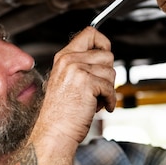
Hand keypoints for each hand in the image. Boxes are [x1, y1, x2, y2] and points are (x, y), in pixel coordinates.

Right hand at [34, 27, 115, 145]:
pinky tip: (100, 108)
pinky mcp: (87, 83)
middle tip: (98, 89)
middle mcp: (69, 60)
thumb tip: (106, 58)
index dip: (103, 43)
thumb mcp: (67, 81)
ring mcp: (77, 70)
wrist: (54, 132)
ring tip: (94, 100)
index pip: (90, 33)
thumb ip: (82, 66)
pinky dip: (110, 101)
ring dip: (108, 90)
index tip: (105, 55)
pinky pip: (111, 88)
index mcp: (64, 57)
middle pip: (106, 54)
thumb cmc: (61, 113)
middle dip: (107, 74)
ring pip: (111, 72)